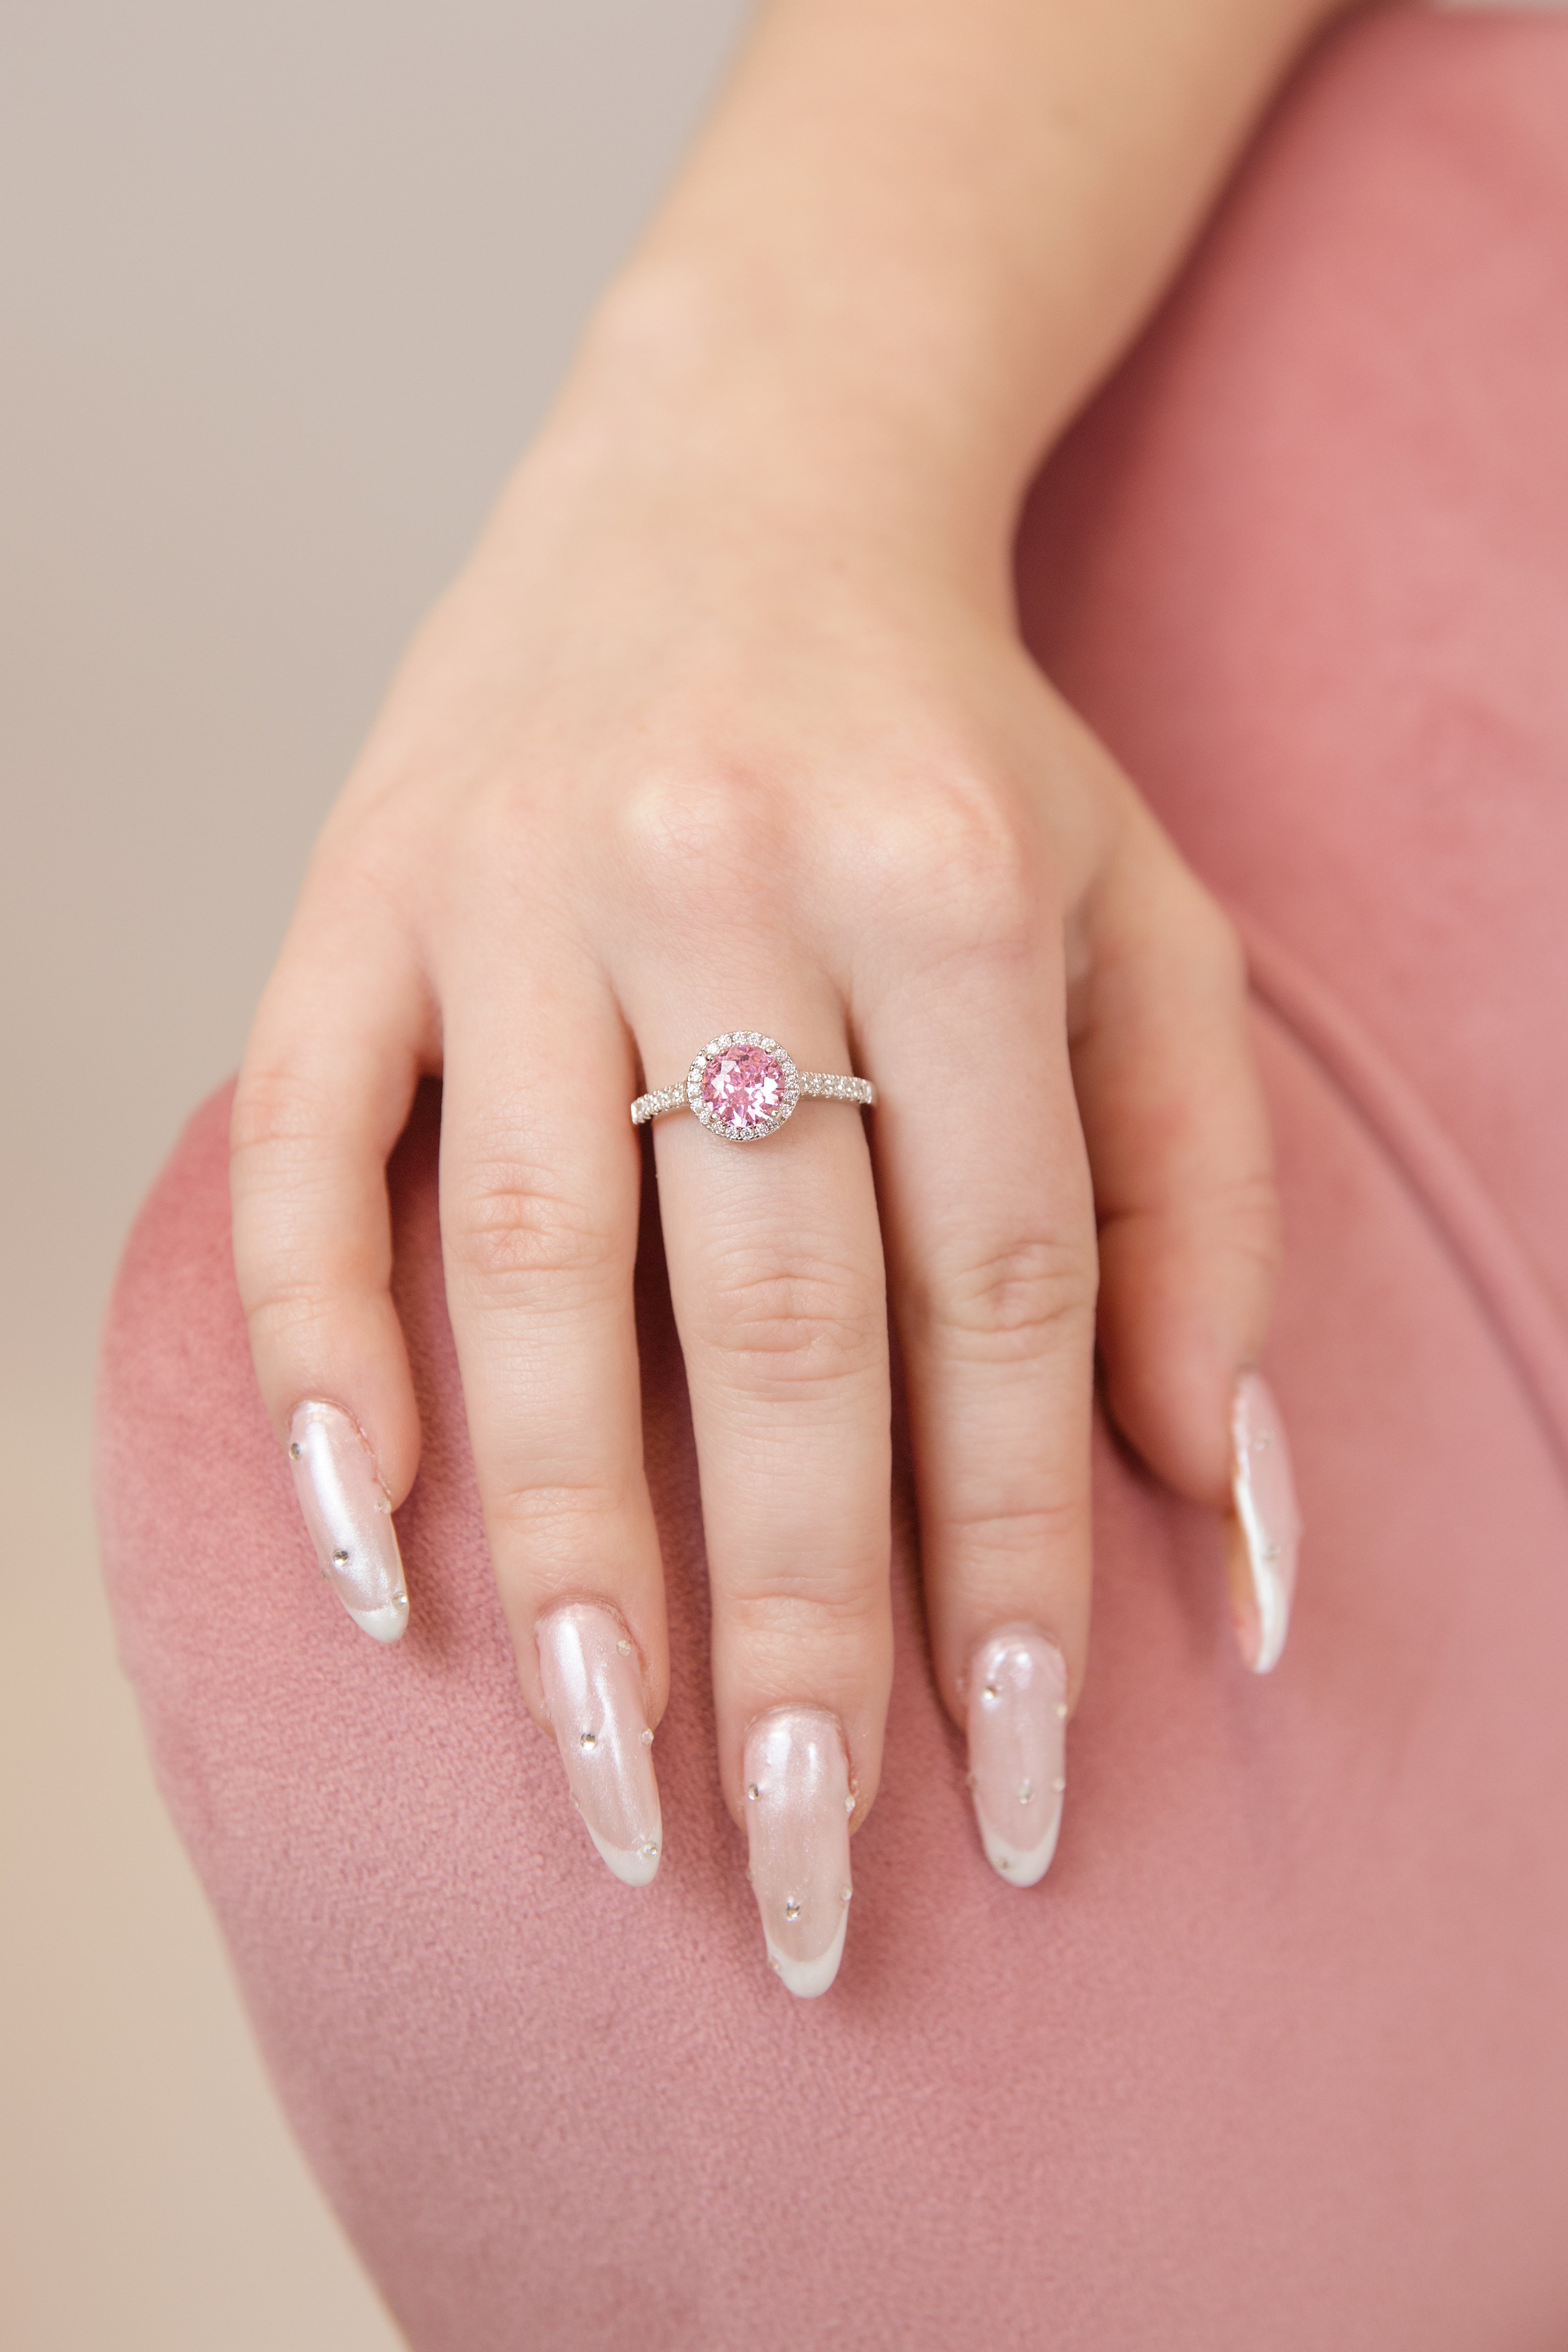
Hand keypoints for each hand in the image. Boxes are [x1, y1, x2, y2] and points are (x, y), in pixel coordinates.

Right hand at [231, 330, 1291, 1993]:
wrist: (739, 476)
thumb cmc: (962, 746)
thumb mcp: (1144, 927)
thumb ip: (1202, 1210)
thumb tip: (1226, 1521)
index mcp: (952, 885)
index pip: (1001, 1295)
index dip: (1010, 1553)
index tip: (1014, 1774)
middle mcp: (729, 878)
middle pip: (775, 1316)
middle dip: (798, 1618)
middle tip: (802, 1868)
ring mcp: (518, 883)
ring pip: (540, 1265)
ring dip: (573, 1541)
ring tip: (606, 1772)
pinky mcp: (360, 887)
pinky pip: (316, 1145)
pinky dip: (328, 1347)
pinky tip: (373, 1541)